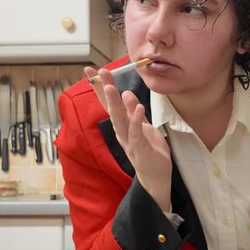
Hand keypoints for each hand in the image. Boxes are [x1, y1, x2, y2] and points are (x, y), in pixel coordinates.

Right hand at [85, 66, 172, 210]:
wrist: (157, 178)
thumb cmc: (150, 152)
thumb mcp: (144, 127)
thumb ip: (135, 112)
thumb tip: (126, 93)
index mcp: (122, 126)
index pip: (110, 103)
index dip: (100, 87)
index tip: (92, 71)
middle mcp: (122, 133)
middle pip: (111, 109)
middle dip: (105, 90)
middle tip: (98, 73)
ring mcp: (130, 142)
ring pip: (120, 121)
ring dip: (115, 104)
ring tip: (111, 87)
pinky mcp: (141, 149)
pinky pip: (137, 133)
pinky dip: (136, 120)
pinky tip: (137, 108)